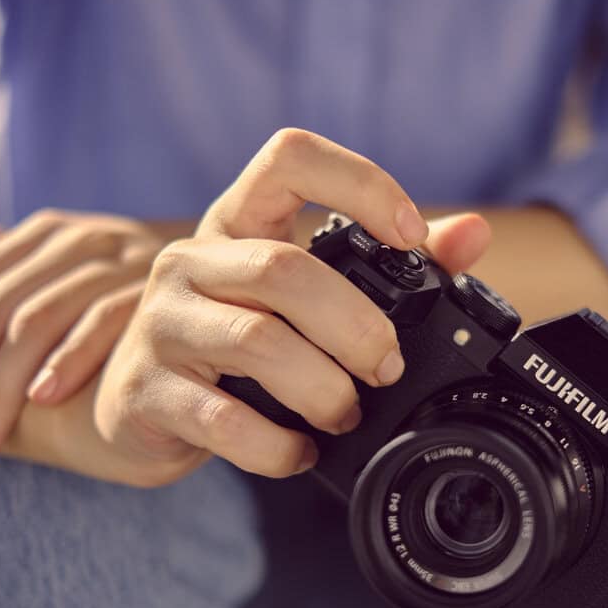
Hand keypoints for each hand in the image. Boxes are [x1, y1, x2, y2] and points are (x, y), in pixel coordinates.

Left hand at [0, 211, 164, 465]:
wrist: (236, 260)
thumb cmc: (136, 276)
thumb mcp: (67, 259)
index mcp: (39, 234)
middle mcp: (70, 240)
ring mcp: (114, 260)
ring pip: (29, 322)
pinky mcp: (154, 287)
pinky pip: (100, 322)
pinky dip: (68, 360)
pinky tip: (42, 401)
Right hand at [89, 128, 490, 486]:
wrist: (133, 410)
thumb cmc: (232, 344)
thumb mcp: (298, 296)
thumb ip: (387, 265)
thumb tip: (474, 234)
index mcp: (235, 222)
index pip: (289, 156)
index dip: (359, 182)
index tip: (409, 239)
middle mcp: (189, 261)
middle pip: (284, 269)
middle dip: (356, 324)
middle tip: (387, 367)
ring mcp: (159, 324)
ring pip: (256, 342)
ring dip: (323, 388)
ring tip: (345, 414)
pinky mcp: (143, 391)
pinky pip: (223, 420)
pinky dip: (278, 446)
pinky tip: (300, 450)